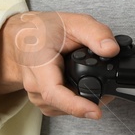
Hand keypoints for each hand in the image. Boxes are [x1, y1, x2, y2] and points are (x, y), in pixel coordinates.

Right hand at [0, 11, 118, 119]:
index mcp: (38, 63)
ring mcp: (36, 95)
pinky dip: (75, 101)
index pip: (54, 92)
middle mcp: (34, 84)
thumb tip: (111, 50)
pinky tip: (81, 85)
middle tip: (110, 89)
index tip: (95, 112)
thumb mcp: (73, 23)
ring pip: (65, 108)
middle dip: (90, 100)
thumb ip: (95, 33)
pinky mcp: (42, 101)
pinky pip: (62, 107)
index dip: (75, 105)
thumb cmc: (43, 30)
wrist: (22, 37)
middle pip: (65, 103)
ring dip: (84, 100)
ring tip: (97, 82)